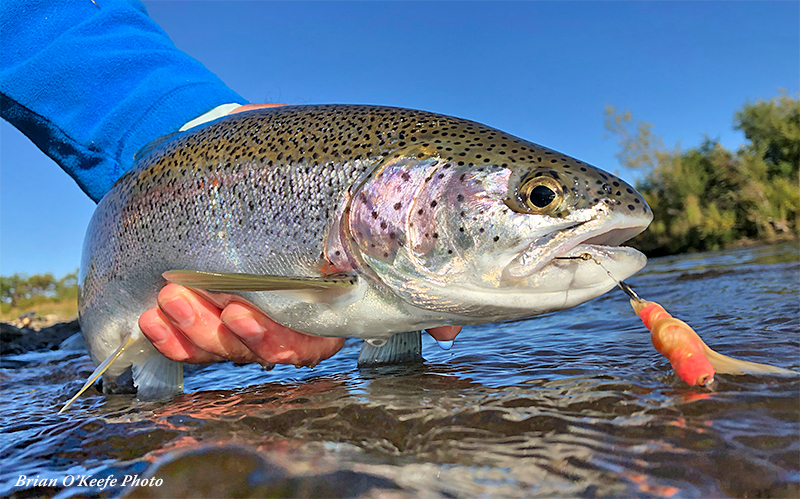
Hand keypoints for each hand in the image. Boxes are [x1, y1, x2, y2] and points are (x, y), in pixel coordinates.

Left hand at [138, 103, 460, 366]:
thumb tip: (452, 328)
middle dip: (234, 335)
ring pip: (222, 349)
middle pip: (265, 352)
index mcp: (321, 296)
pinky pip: (185, 342)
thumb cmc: (292, 167)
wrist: (225, 142)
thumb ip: (396, 254)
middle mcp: (283, 310)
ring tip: (172, 295)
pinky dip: (169, 336)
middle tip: (215, 299)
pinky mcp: (200, 307)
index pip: (310, 341)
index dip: (283, 340)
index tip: (247, 311)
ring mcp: (240, 310)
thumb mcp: (348, 197)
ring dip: (195, 329)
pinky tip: (154, 314)